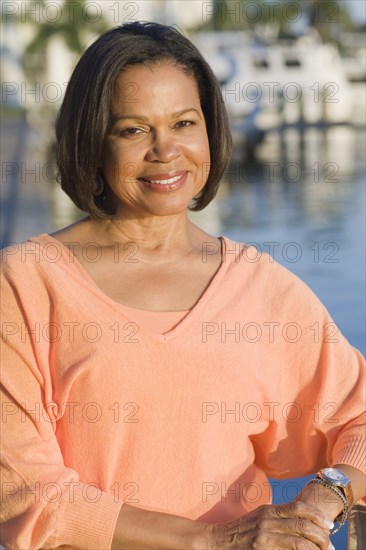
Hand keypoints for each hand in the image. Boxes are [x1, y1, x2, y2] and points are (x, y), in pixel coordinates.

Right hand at [206, 502, 333, 548]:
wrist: (217, 541)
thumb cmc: (240, 531)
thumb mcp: (258, 517)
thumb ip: (276, 515)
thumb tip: (299, 518)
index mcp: (268, 510)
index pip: (298, 507)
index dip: (316, 515)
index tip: (328, 524)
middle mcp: (267, 521)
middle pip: (302, 525)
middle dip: (320, 536)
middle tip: (329, 545)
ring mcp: (264, 538)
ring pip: (298, 542)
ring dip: (314, 549)